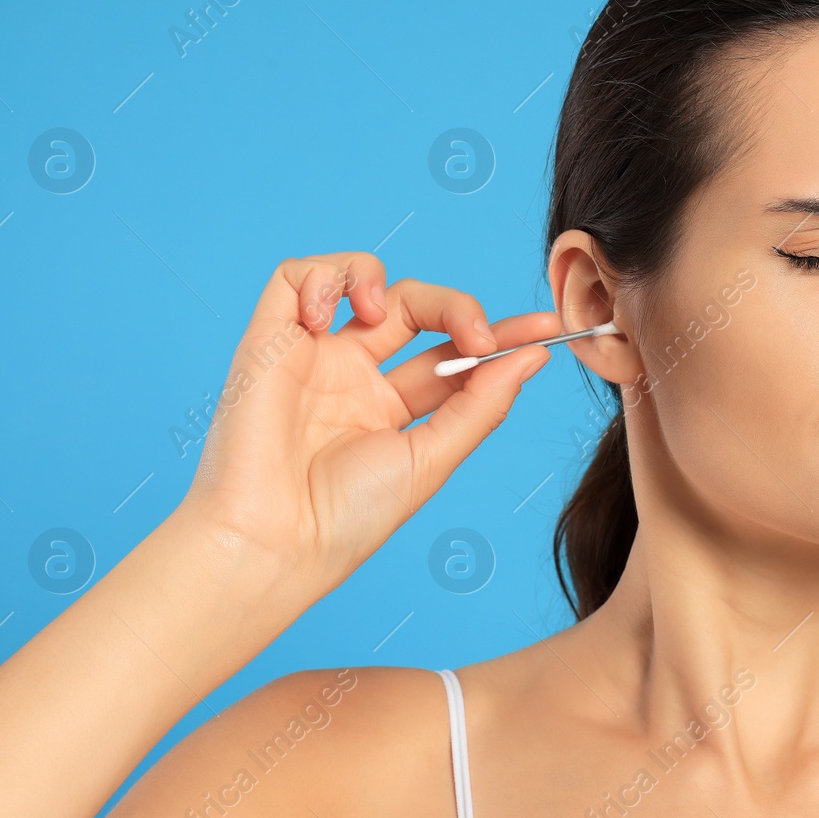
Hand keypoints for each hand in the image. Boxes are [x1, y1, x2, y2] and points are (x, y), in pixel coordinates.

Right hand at [177, 251, 560, 592]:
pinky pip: (295, 277)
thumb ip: (480, 405)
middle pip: (417, 308)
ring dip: (385, 281)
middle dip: (457, 307)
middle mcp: (353, 376)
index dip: (500, 336)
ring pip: (360, 279)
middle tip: (481, 337)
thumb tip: (532, 358)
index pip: (453, 354)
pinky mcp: (271, 339)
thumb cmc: (346, 517)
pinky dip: (325, 277)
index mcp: (391, 408)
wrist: (275, 540)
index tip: (547, 328)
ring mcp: (314, 355)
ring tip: (386, 315)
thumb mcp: (431, 459)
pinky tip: (334, 317)